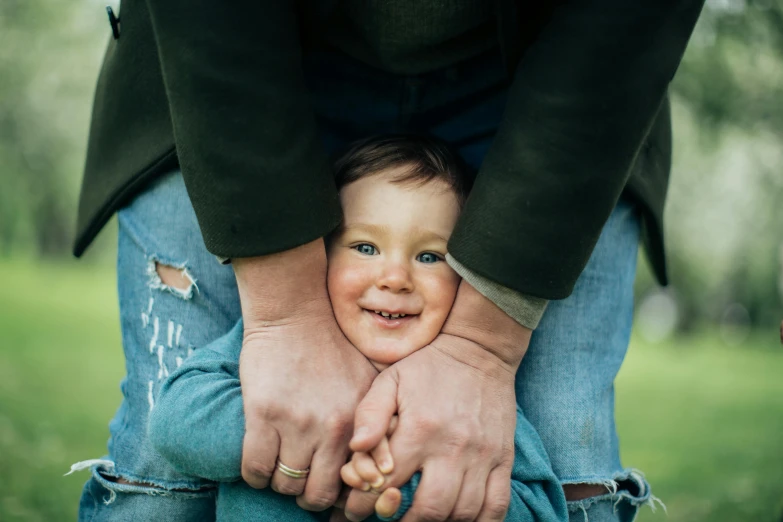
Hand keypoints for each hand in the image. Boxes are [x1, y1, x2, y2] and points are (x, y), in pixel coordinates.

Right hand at [235, 240, 377, 510]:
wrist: (297, 313)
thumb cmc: (335, 347)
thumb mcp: (371, 381)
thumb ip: (380, 421)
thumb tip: (385, 466)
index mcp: (361, 423)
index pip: (354, 485)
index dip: (342, 493)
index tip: (330, 484)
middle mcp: (332, 428)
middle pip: (317, 494)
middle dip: (308, 494)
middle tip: (302, 480)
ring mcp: (297, 423)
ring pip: (285, 484)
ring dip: (280, 482)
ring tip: (280, 466)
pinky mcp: (263, 414)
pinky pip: (255, 468)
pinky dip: (255, 473)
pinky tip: (259, 462)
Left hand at [345, 281, 531, 521]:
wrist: (479, 349)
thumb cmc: (427, 367)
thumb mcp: (390, 380)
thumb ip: (369, 414)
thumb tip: (356, 448)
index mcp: (419, 429)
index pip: (388, 483)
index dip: (367, 503)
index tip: (357, 508)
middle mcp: (453, 447)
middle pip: (430, 509)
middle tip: (391, 517)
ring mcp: (482, 456)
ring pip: (463, 513)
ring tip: (421, 518)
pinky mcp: (503, 459)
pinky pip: (497, 506)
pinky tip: (459, 518)